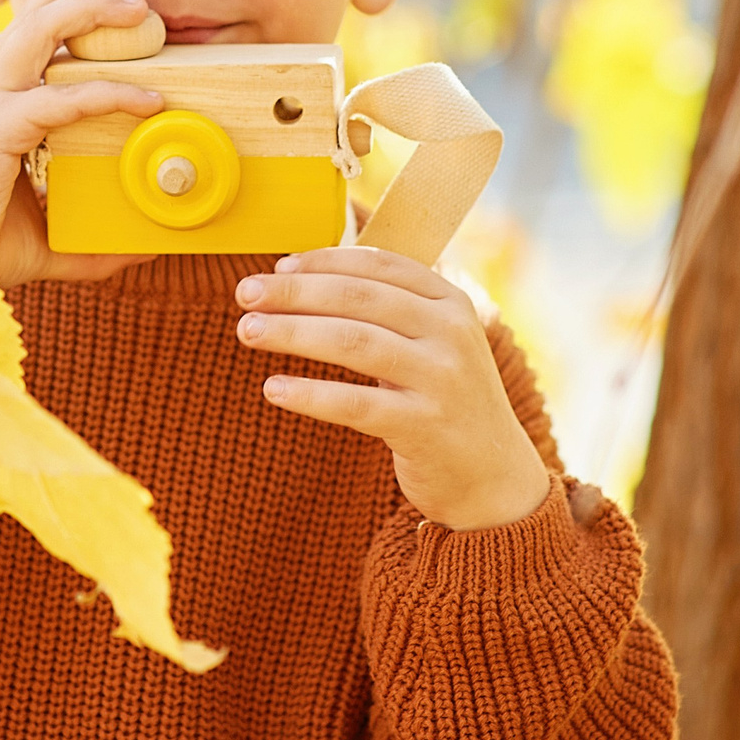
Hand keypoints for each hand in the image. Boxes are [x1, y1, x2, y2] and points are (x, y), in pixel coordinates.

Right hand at [0, 0, 166, 292]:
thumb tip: (139, 250)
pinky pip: (57, 98)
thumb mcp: (47, 243)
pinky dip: (104, 93)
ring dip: (88, 10)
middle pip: (34, 13)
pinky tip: (145, 100)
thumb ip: (91, 244)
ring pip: (38, 31)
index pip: (33, 36)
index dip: (70, 6)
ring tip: (135, 8)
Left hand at [235, 247, 551, 530]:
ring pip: (353, 342)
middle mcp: (450, 334)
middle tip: (244, 293)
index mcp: (451, 303)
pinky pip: (356, 404)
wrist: (494, 479)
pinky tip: (273, 388)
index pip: (379, 264)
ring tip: (248, 331)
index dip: (323, 261)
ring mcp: (441, 380)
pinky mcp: (425, 427)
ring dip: (293, 332)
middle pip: (358, 297)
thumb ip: (387, 312)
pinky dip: (310, 394)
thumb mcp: (432, 345)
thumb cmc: (444, 402)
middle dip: (294, 291)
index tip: (277, 266)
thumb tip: (301, 278)